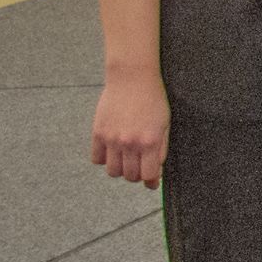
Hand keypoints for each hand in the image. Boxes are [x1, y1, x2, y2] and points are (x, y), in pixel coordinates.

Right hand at [91, 70, 168, 187]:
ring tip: (125, 161)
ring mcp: (112, 139)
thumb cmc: (153, 99)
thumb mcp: (165, 123)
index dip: (150, 182)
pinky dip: (104, 160)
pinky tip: (111, 152)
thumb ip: (160, 148)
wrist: (132, 78)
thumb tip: (155, 169)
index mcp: (150, 141)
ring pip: (113, 171)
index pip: (148, 175)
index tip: (151, 183)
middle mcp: (130, 143)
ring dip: (120, 170)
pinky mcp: (98, 133)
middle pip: (130, 176)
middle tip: (139, 169)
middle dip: (136, 176)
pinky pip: (97, 159)